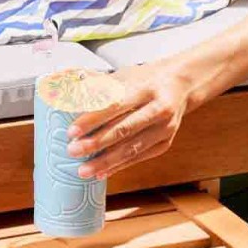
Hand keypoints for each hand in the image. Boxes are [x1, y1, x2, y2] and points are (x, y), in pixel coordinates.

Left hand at [66, 61, 196, 179]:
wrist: (182, 85)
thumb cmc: (146, 79)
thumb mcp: (124, 75)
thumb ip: (98, 87)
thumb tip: (66, 96)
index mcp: (145, 89)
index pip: (114, 106)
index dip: (92, 120)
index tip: (72, 131)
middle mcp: (158, 109)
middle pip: (124, 130)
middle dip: (96, 143)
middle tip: (73, 151)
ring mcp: (165, 128)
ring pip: (132, 149)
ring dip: (106, 161)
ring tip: (84, 170)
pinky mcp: (165, 143)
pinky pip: (139, 158)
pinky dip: (119, 166)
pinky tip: (101, 172)